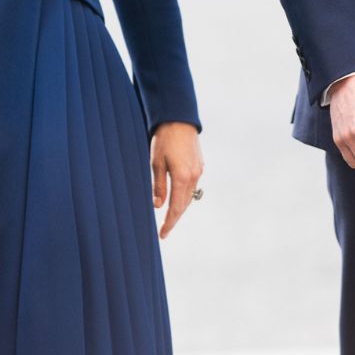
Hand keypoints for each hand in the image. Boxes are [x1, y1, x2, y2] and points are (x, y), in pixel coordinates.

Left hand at [150, 122, 203, 238]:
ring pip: (189, 197)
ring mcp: (198, 172)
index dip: (169, 223)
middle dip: (174, 219)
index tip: (162, 235)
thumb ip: (158, 185)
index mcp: (182, 178)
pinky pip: (192, 187)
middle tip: (164, 231)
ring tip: (169, 218)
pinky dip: (184, 196)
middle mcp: (193, 177)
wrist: (178, 120)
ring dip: (179, 208)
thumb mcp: (155, 163)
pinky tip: (177, 199)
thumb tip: (158, 206)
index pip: (175, 208)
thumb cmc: (164, 140)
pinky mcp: (199, 166)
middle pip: (184, 205)